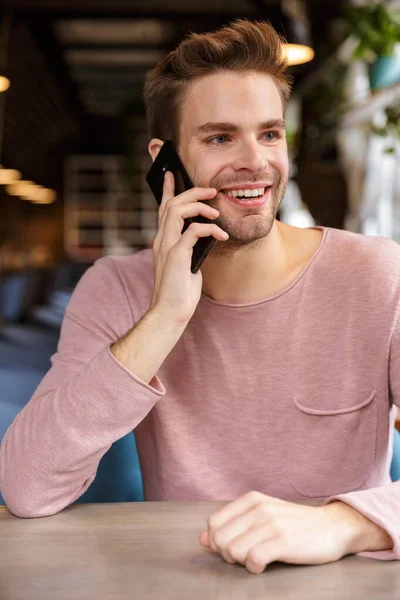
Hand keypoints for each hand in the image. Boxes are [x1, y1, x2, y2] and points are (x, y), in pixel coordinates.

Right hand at [150, 171, 227, 324]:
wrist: (170, 312)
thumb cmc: (179, 291)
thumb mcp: (186, 264)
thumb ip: (190, 248)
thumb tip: (204, 235)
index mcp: (163, 240)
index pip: (163, 208)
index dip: (167, 189)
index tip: (171, 173)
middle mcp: (162, 239)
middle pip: (171, 203)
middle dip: (191, 192)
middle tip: (210, 191)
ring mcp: (167, 246)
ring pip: (176, 211)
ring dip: (199, 206)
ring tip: (216, 212)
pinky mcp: (176, 255)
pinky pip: (193, 231)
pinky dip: (209, 229)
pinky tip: (221, 236)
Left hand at [199, 491, 383, 574]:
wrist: (332, 527)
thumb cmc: (294, 524)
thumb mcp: (262, 517)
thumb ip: (232, 525)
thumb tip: (203, 539)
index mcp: (251, 500)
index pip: (213, 523)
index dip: (217, 542)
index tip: (232, 548)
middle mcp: (259, 508)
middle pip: (220, 539)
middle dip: (227, 554)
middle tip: (244, 557)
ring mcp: (272, 524)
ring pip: (233, 550)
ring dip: (241, 562)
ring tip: (256, 559)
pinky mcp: (284, 541)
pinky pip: (253, 559)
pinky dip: (254, 567)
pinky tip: (264, 565)